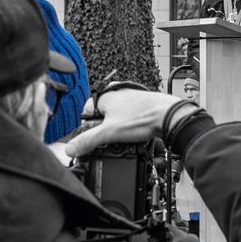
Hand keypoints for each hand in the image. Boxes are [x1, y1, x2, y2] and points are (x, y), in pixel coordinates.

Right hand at [66, 89, 185, 157]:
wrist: (169, 116)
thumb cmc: (143, 118)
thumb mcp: (110, 133)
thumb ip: (88, 140)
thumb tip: (71, 149)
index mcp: (106, 95)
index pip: (86, 110)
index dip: (87, 125)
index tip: (91, 136)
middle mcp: (118, 92)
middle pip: (102, 113)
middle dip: (104, 127)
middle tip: (109, 137)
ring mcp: (131, 97)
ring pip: (117, 114)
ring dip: (118, 126)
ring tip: (124, 135)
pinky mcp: (142, 104)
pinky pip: (130, 116)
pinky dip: (130, 125)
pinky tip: (134, 132)